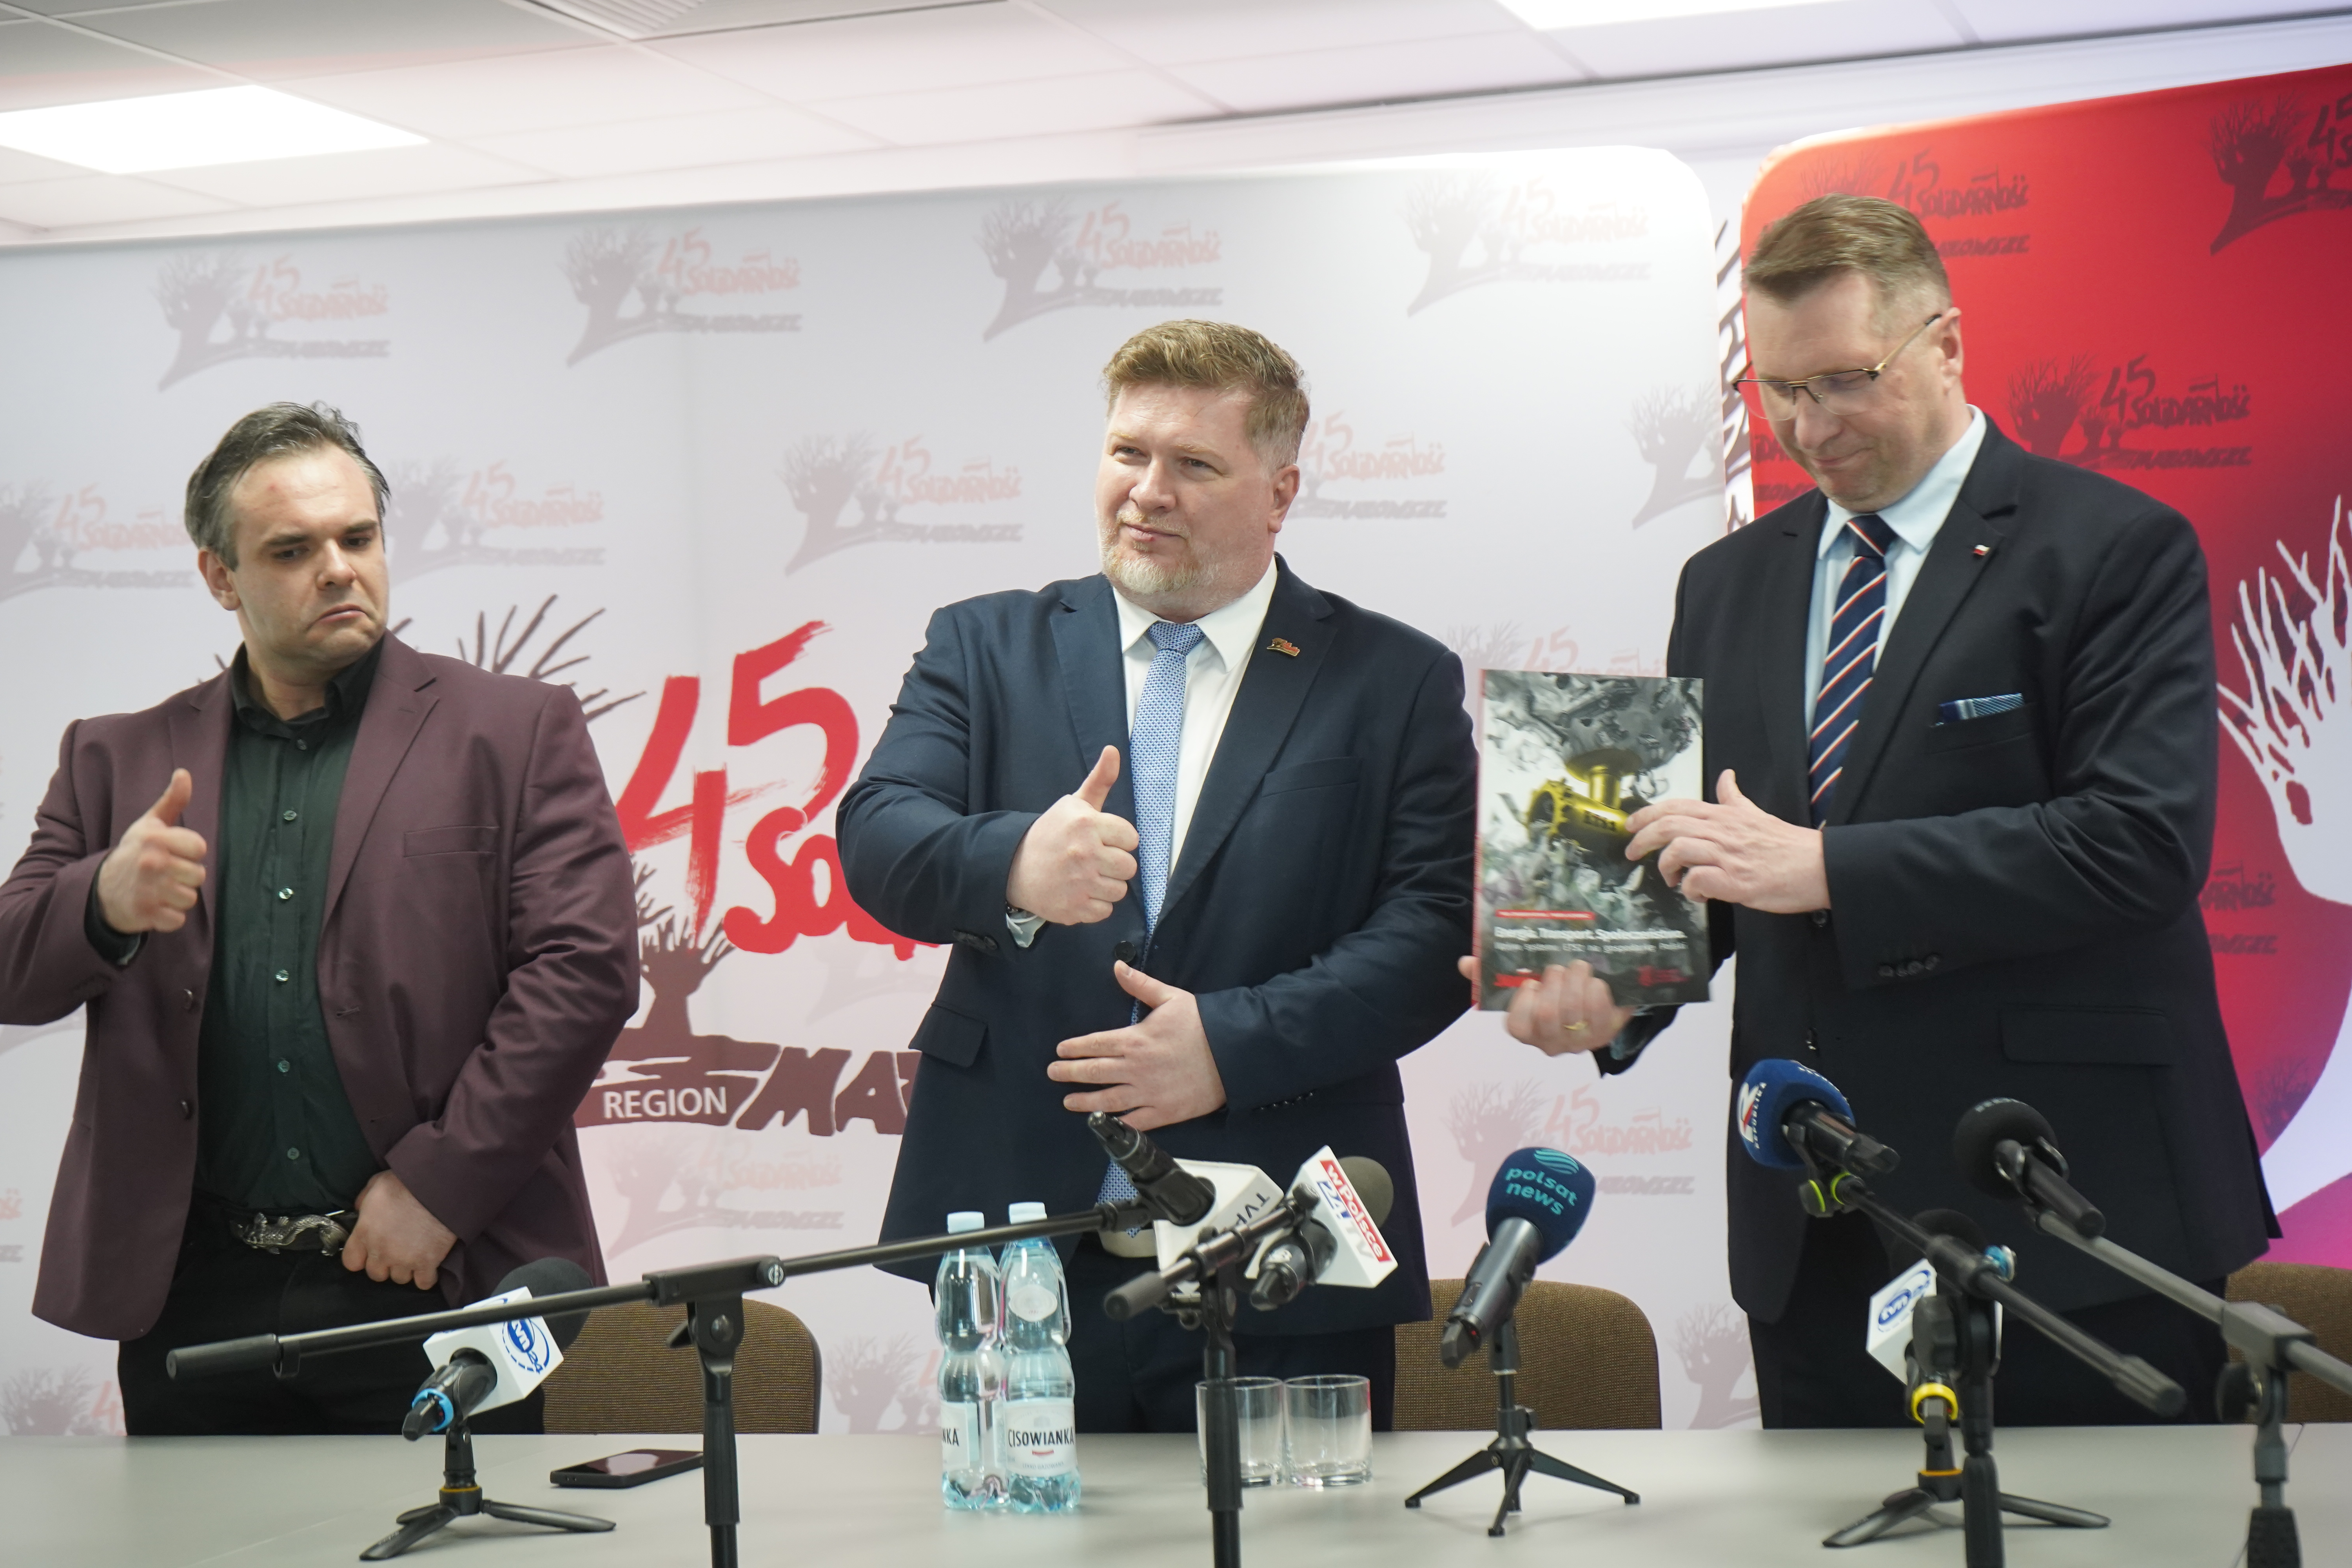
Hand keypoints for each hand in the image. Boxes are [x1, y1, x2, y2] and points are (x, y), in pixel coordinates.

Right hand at [95, 769, 207, 933]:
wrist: (102, 889)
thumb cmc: (134, 852)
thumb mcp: (150, 824)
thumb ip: (172, 800)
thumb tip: (184, 773)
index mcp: (155, 838)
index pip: (199, 847)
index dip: (190, 852)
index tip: (174, 851)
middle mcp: (151, 862)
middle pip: (199, 875)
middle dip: (185, 876)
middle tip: (164, 873)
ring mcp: (148, 889)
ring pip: (190, 898)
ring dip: (178, 897)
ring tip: (159, 888)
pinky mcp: (145, 914)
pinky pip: (178, 919)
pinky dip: (169, 916)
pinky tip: (154, 905)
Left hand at [343, 1170, 456, 1289]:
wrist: (439, 1188)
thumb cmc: (407, 1183)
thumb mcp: (377, 1184)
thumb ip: (364, 1200)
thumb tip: (361, 1209)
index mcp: (365, 1233)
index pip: (351, 1262)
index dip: (359, 1257)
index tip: (368, 1251)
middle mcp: (381, 1251)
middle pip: (376, 1274)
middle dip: (384, 1264)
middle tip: (394, 1251)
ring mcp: (405, 1260)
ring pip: (399, 1278)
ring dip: (405, 1269)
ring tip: (413, 1255)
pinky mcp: (428, 1263)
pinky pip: (423, 1282)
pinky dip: (426, 1277)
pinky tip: (428, 1266)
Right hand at [1006, 745, 1139, 925]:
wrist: (1012, 867)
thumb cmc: (1050, 835)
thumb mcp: (1073, 805)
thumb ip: (1099, 781)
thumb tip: (1114, 750)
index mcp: (1086, 823)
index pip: (1131, 838)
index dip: (1119, 840)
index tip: (1102, 840)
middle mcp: (1084, 852)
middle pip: (1129, 867)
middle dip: (1115, 864)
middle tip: (1094, 860)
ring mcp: (1079, 883)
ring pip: (1120, 891)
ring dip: (1106, 886)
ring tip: (1087, 877)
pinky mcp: (1074, 908)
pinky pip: (1105, 911)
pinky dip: (1095, 905)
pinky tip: (1079, 893)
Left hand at [1048, 961, 1226, 1130]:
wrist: (1233, 1052)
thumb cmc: (1203, 1023)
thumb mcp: (1170, 997)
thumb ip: (1140, 984)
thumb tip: (1117, 966)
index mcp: (1134, 1039)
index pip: (1095, 1044)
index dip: (1075, 1048)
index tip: (1060, 1050)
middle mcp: (1135, 1068)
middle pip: (1094, 1072)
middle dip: (1070, 1073)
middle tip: (1053, 1074)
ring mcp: (1148, 1093)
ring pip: (1108, 1100)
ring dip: (1084, 1101)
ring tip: (1068, 1102)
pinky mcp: (1164, 1112)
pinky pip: (1134, 1122)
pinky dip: (1116, 1124)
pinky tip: (1103, 1124)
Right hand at [1461, 955, 1633, 1056]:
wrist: (1598, 1002)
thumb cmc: (1555, 992)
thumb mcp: (1526, 982)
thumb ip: (1493, 974)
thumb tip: (1466, 963)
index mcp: (1527, 1029)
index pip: (1517, 1026)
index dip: (1524, 1002)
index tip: (1532, 982)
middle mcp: (1551, 1042)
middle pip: (1547, 1015)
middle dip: (1554, 984)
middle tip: (1558, 967)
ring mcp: (1578, 1041)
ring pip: (1574, 1014)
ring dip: (1576, 982)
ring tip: (1579, 966)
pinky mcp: (1604, 1034)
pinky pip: (1599, 1014)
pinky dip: (1597, 992)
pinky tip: (1596, 981)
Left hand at [1621, 769, 1828, 913]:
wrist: (1819, 866)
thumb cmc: (1789, 846)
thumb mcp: (1757, 814)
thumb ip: (1735, 799)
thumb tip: (1725, 777)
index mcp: (1725, 816)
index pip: (1676, 806)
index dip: (1647, 814)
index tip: (1631, 825)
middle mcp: (1723, 831)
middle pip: (1668, 826)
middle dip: (1642, 839)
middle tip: (1632, 853)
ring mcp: (1728, 856)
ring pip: (1678, 850)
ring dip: (1666, 867)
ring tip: (1672, 879)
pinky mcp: (1736, 881)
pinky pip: (1697, 881)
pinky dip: (1689, 889)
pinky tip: (1696, 894)